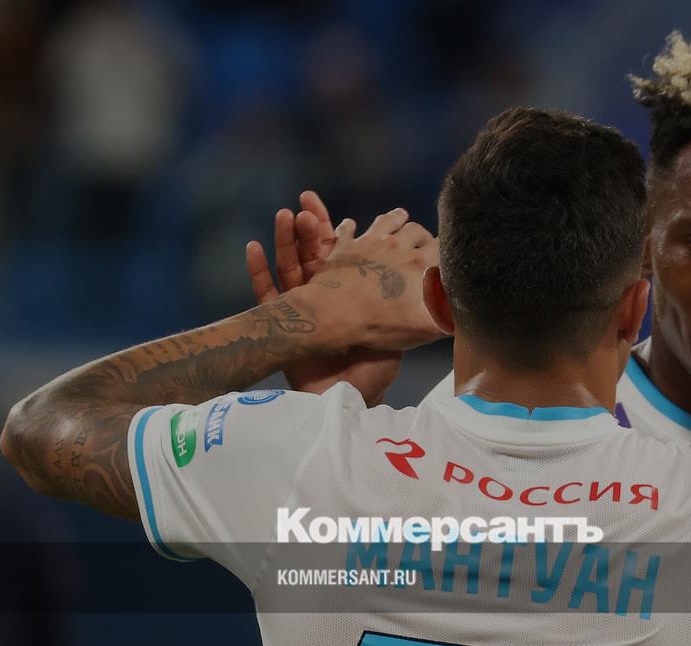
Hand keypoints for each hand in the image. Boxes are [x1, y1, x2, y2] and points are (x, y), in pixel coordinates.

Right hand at [246, 194, 440, 400]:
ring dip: (286, 241)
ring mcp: (300, 308)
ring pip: (290, 267)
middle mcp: (323, 298)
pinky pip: (265, 294)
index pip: (346, 260)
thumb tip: (439, 287)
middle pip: (313, 255)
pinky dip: (257, 271)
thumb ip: (410, 309)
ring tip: (286, 213)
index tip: (345, 214)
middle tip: (306, 200)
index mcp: (349, 297)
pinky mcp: (282, 323)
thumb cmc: (370, 370)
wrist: (343, 400)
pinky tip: (252, 246)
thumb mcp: (396, 333)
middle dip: (310, 229)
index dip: (345, 237)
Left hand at [291, 207, 444, 351]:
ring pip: (386, 222)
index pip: (441, 247)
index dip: (448, 249)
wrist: (333, 316)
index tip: (450, 254)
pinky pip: (348, 230)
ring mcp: (368, 243)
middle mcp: (396, 246)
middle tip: (424, 242)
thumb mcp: (424, 329)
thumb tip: (467, 314)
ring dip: (395, 218)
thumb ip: (448, 319)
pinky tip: (351, 225)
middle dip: (423, 234)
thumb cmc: (380, 324)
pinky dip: (351, 227)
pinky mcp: (344, 247)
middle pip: (416, 230)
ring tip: (400, 216)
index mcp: (419, 263)